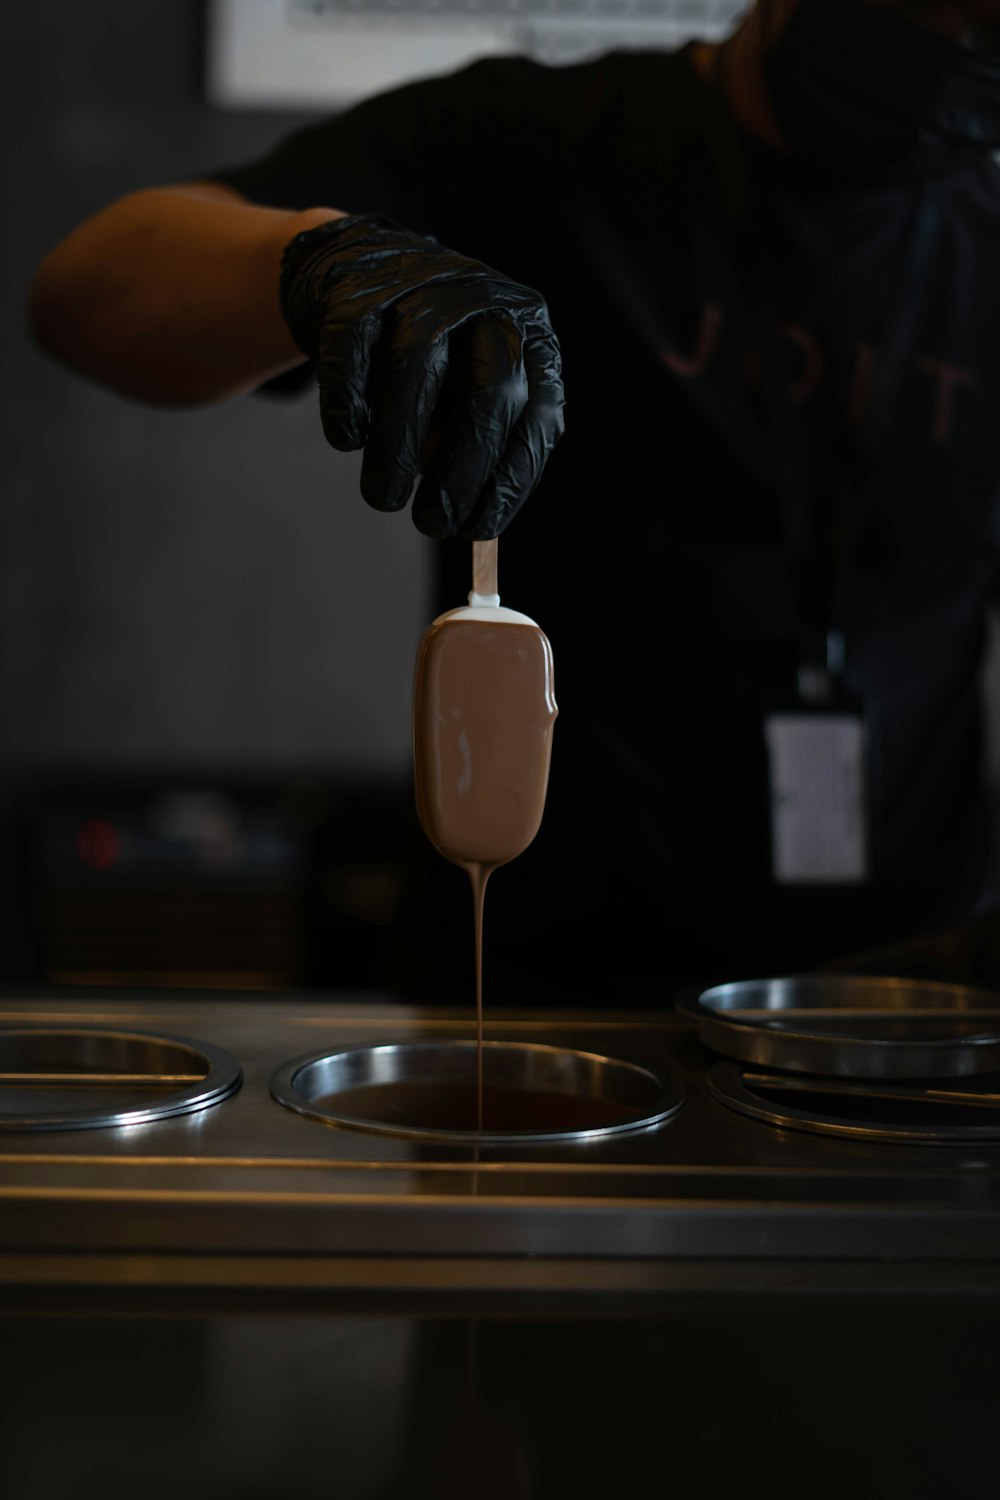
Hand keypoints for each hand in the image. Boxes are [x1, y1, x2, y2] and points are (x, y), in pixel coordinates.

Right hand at [279, 214, 564, 538]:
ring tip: (384, 495)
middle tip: (433, 523)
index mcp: (530, 336)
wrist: (359, 271)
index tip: (478, 529)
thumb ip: (479, 443)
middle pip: (490, 388)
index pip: (538, 414)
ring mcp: (424, 285)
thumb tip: (470, 519)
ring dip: (399, 443)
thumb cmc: (429, 357)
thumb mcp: (469, 392)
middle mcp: (488, 302)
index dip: (510, 479)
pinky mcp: (360, 284)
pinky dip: (350, 400)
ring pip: (417, 364)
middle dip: (463, 467)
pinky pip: (354, 345)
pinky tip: (348, 440)